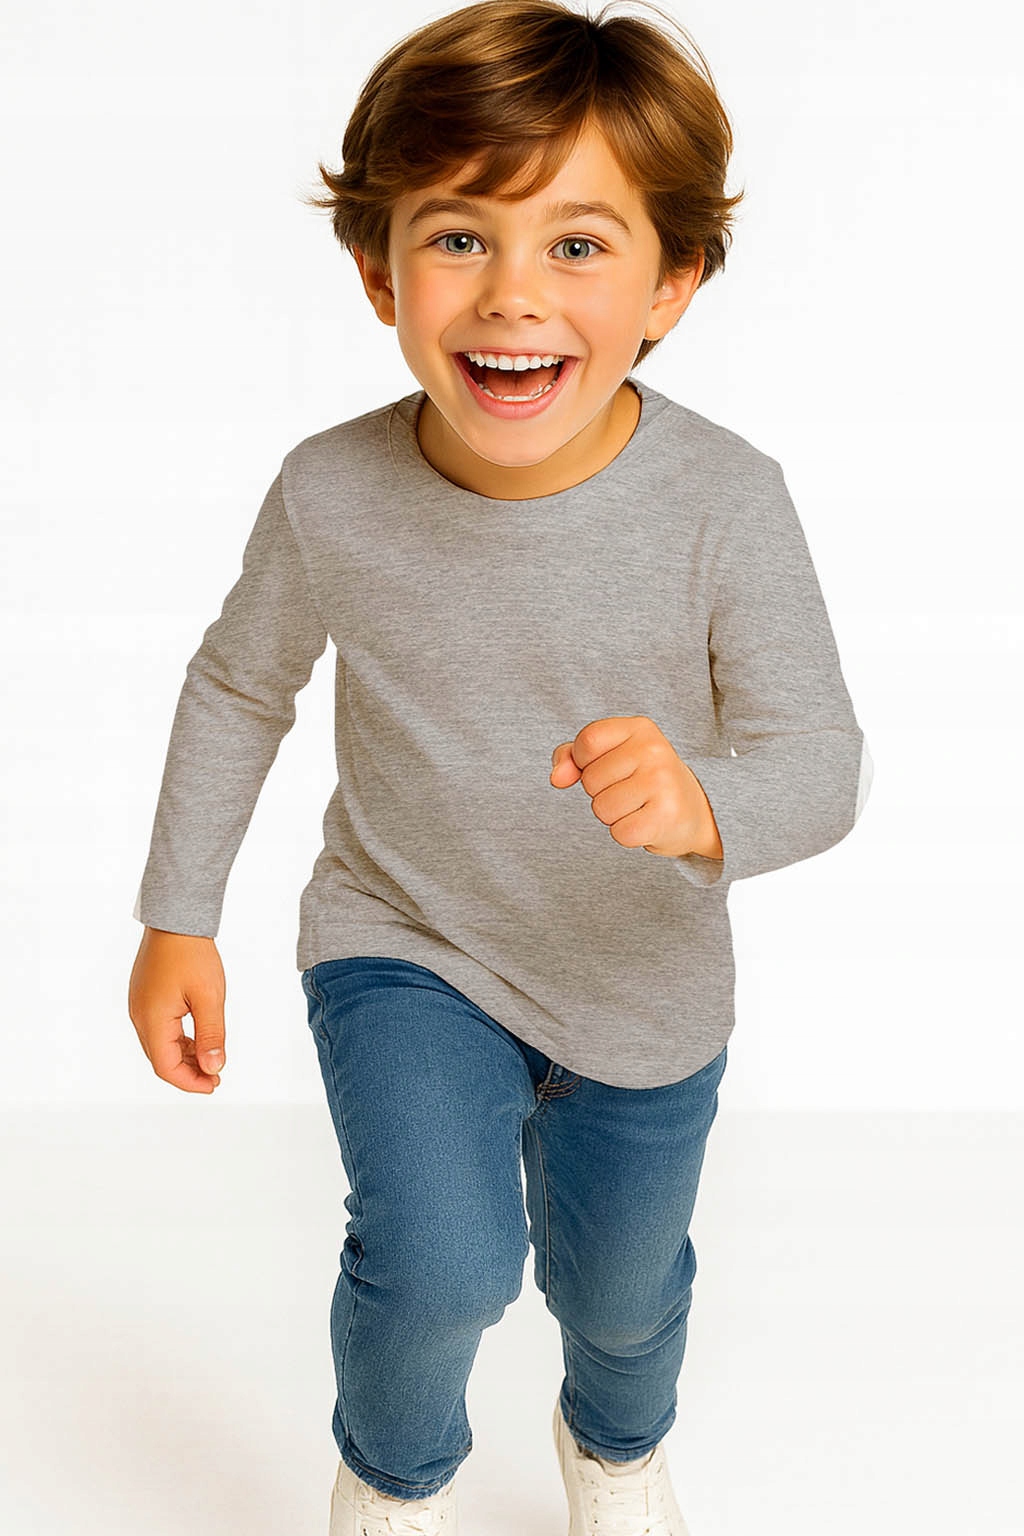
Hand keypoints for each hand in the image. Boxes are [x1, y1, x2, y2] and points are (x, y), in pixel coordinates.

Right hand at [128, 928, 226, 1093]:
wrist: (175, 919)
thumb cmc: (192, 953)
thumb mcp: (209, 997)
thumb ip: (211, 1036)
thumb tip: (213, 1069)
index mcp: (152, 1020)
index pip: (166, 1067)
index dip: (190, 1082)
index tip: (214, 1085)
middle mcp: (140, 1016)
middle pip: (160, 1059)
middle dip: (188, 1072)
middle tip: (215, 1077)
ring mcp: (140, 1006)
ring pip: (160, 1045)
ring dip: (183, 1057)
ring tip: (210, 1061)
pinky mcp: (145, 997)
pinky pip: (159, 1029)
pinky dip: (177, 1040)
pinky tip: (197, 1040)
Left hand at [549, 715, 722, 859]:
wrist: (693, 811)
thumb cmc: (641, 780)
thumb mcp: (609, 757)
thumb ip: (572, 757)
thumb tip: (557, 777)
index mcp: (639, 728)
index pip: (587, 741)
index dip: (584, 762)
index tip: (608, 767)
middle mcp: (654, 750)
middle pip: (590, 780)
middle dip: (601, 793)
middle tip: (631, 791)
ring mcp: (662, 782)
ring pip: (601, 808)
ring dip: (613, 816)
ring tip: (638, 806)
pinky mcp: (666, 815)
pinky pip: (620, 833)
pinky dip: (627, 834)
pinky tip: (646, 823)